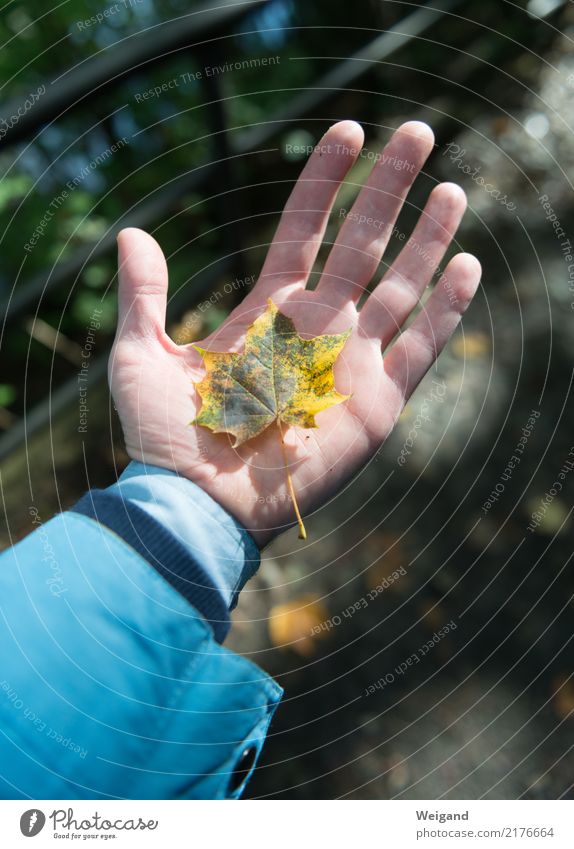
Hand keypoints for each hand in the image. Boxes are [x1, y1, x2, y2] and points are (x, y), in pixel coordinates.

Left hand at [109, 120, 480, 546]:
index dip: (326, 180)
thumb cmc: (168, 439)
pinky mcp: (378, 403)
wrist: (201, 504)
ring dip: (429, 238)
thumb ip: (145, 295)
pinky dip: (446, 310)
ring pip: (401, 287)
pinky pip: (420, 347)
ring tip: (453, 189)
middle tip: (420, 133)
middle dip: (391, 189)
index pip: (305, 228)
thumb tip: (133, 233)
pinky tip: (467, 266)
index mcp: (268, 312)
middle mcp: (317, 330)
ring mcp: (352, 363)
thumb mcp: (141, 357)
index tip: (349, 129)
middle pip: (364, 243)